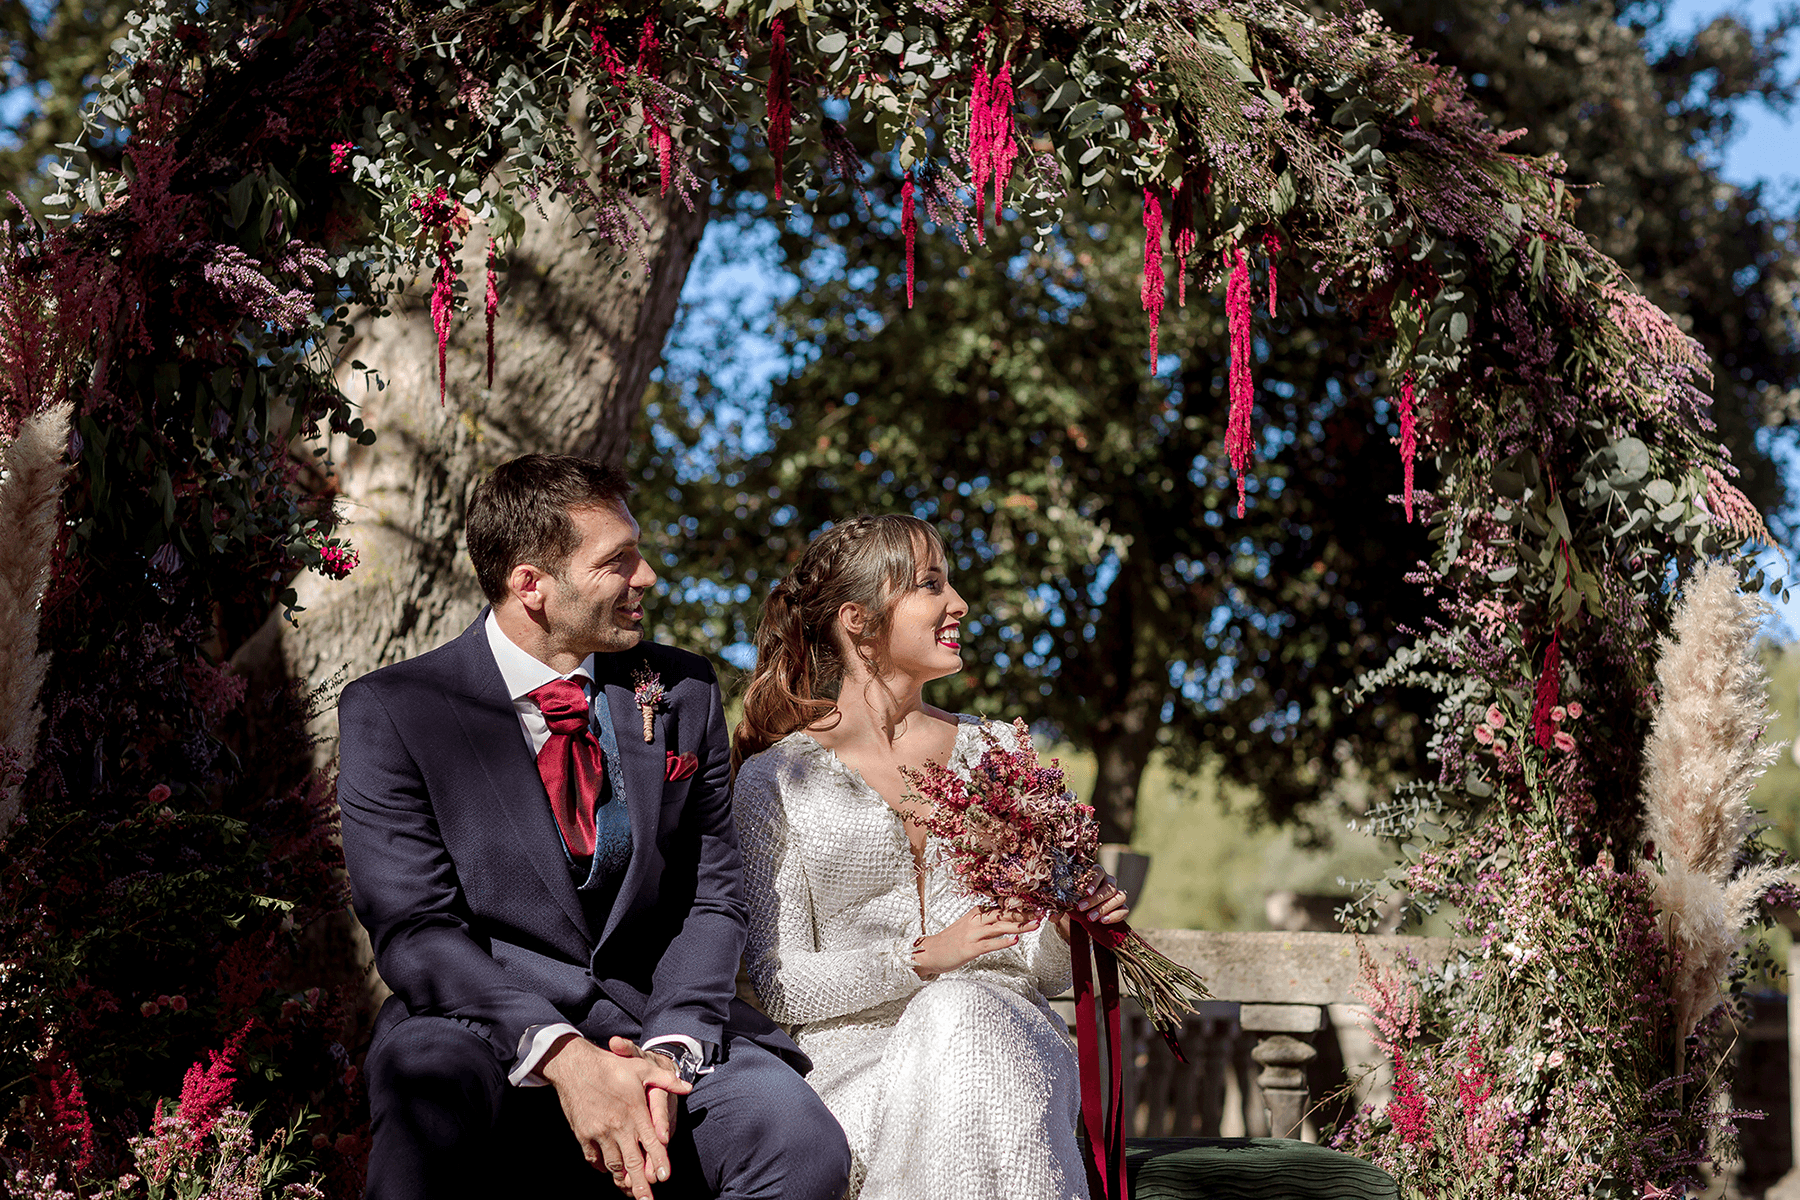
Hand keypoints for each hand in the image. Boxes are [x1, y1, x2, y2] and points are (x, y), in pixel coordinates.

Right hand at [538, 1033, 692, 1197]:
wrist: (575, 1066)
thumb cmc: (610, 1066)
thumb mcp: (641, 1068)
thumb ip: (665, 1080)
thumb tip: (687, 1087)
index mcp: (634, 1111)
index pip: (651, 1141)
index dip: (659, 1160)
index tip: (664, 1177)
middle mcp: (618, 1125)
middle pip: (632, 1161)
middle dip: (640, 1184)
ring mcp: (599, 1132)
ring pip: (613, 1163)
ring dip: (622, 1178)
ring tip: (629, 1190)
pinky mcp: (583, 1135)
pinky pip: (593, 1158)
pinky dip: (601, 1166)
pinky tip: (608, 1171)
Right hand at [912, 905, 1041, 976]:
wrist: (929, 952)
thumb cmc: (951, 941)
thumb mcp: (969, 926)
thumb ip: (986, 922)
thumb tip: (1007, 920)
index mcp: (976, 914)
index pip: (1001, 906)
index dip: (1019, 905)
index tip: (1036, 904)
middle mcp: (975, 921)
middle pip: (1002, 914)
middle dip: (1023, 912)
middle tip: (1041, 911)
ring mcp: (972, 935)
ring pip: (999, 927)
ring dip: (1018, 925)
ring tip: (1034, 924)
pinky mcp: (969, 949)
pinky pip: (989, 944)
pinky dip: (1003, 942)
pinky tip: (1015, 941)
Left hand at [1056, 874, 1128, 938]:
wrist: (1085, 912)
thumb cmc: (1075, 900)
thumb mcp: (1067, 902)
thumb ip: (1059, 908)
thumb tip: (1051, 917)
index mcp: (1096, 873)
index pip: (1098, 871)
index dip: (1093, 881)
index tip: (1085, 892)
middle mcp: (1109, 881)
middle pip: (1108, 887)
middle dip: (1095, 898)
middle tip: (1082, 908)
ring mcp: (1117, 894)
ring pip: (1119, 897)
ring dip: (1105, 908)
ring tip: (1091, 918)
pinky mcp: (1122, 907)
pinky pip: (1124, 910)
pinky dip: (1115, 915)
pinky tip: (1103, 921)